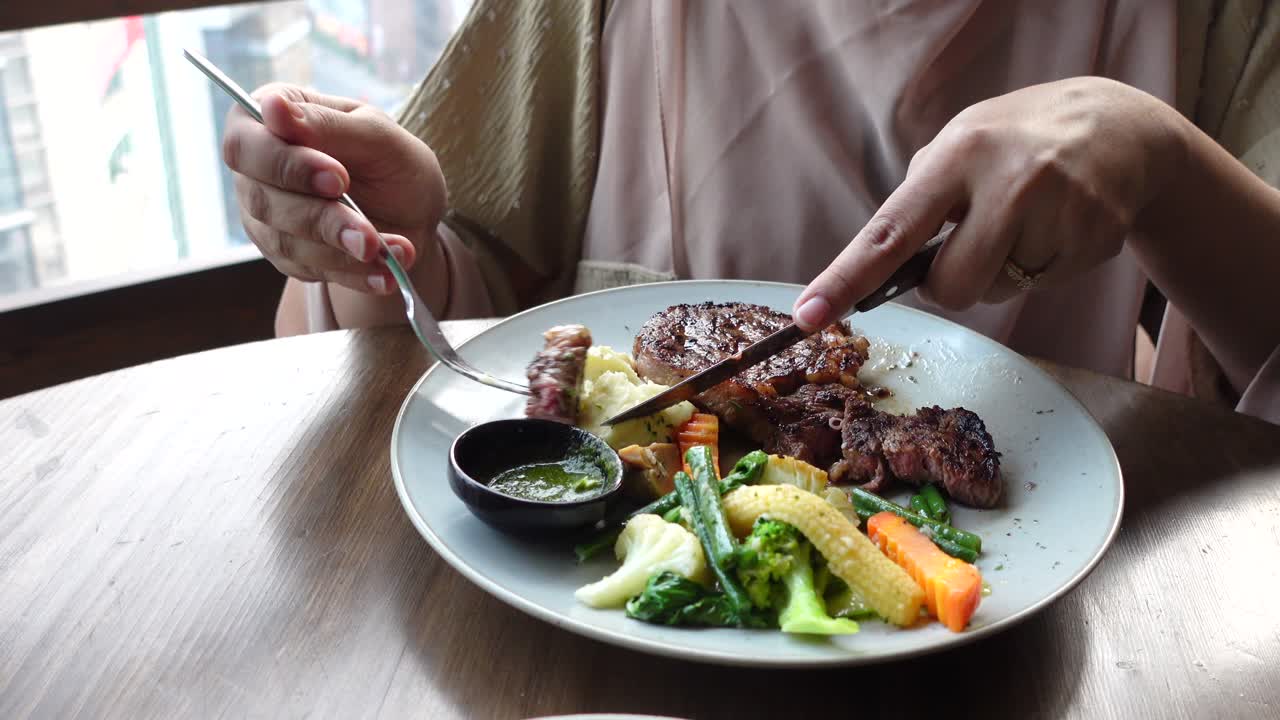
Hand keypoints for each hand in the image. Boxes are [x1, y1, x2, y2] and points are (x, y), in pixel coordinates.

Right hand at [222, 83, 446, 293]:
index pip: (246, 144)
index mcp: (268, 122)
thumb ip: (327, 124)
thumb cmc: (392, 160)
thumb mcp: (376, 135)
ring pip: (285, 241)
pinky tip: (387, 273)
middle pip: (262, 200)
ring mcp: (267, 218)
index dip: (286, 165)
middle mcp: (257, 172)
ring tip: (387, 251)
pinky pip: (311, 270)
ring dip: (341, 250)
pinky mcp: (286, 256)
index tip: (339, 178)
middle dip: (321, 218)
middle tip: (368, 232)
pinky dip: (354, 274)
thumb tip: (272, 107)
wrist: (413, 213)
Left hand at [793, 77, 1184, 329]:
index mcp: (959, 154)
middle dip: (950, 283)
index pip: (890, 231)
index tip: (808, 314)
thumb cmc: (1016, 142)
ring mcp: (1059, 211)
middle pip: (952, 286)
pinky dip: (1041, 267)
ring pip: (998, 291)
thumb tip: (879, 268)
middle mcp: (1009, 181)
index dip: (846, 278)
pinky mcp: (1096, 238)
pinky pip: (1041, 285)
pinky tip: (1059, 225)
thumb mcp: (962, 142)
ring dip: (999, 273)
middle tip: (973, 242)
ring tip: (1024, 222)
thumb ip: (921, 198)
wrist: (1121, 128)